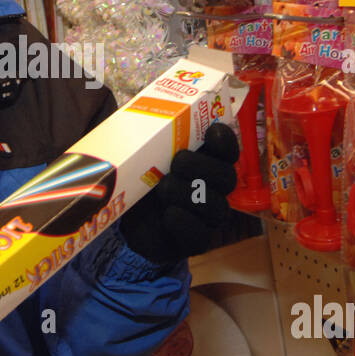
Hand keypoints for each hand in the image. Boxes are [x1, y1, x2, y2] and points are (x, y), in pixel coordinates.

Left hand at [119, 122, 239, 265]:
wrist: (127, 220)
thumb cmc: (139, 180)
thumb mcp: (140, 155)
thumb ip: (147, 135)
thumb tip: (138, 113)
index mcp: (205, 162)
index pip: (227, 150)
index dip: (225, 140)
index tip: (211, 131)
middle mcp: (213, 189)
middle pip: (227, 177)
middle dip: (203, 167)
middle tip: (177, 162)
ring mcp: (207, 218)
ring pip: (216, 206)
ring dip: (188, 193)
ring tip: (163, 188)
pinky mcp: (194, 242)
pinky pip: (200, 236)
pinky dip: (185, 223)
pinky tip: (169, 214)